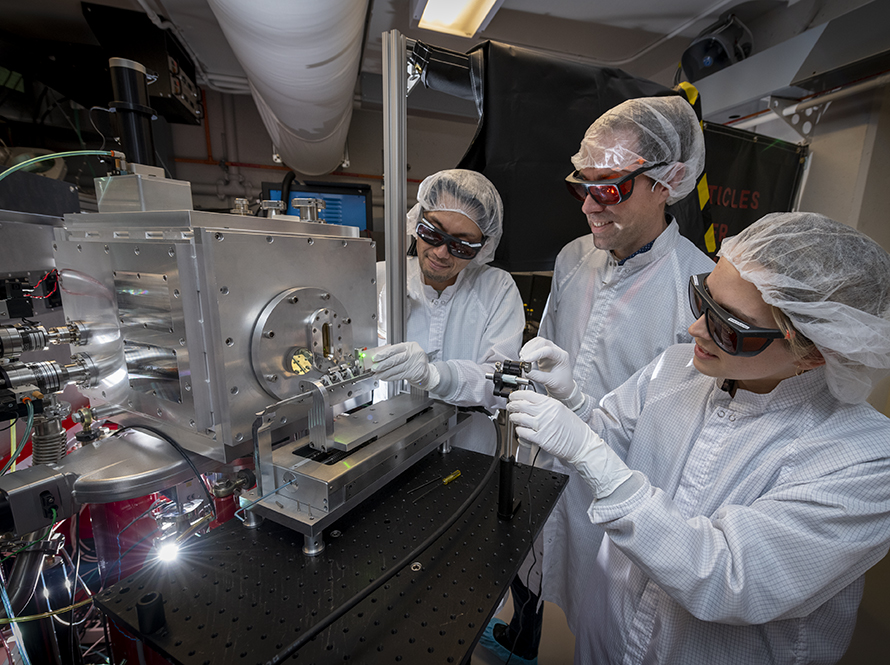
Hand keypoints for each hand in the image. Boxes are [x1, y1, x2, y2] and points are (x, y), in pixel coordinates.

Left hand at [370, 342, 439, 389]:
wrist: (427, 373)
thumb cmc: (414, 362)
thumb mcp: (407, 354)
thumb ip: (395, 354)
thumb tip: (379, 358)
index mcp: (410, 346)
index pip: (394, 349)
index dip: (383, 354)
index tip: (375, 358)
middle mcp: (414, 353)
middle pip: (394, 359)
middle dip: (382, 365)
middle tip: (374, 368)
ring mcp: (415, 363)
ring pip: (396, 369)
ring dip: (384, 373)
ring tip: (377, 375)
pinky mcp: (415, 373)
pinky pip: (399, 376)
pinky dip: (390, 377)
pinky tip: (384, 378)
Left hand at [507, 391, 631, 498]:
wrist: (582, 444)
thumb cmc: (574, 428)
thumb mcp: (561, 410)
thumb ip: (547, 406)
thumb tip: (532, 402)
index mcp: (551, 404)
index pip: (529, 395)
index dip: (517, 395)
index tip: (513, 396)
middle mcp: (546, 413)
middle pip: (522, 405)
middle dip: (512, 405)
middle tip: (510, 406)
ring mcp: (543, 426)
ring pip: (520, 418)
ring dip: (513, 417)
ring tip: (513, 418)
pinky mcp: (541, 439)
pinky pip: (523, 433)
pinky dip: (518, 431)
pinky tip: (519, 430)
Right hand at [520, 338, 582, 408]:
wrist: (563, 387)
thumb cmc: (562, 384)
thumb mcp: (551, 382)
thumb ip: (538, 376)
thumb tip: (526, 371)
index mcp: (562, 357)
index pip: (548, 350)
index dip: (536, 354)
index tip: (526, 360)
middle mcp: (556, 351)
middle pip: (542, 342)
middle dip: (531, 349)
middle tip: (523, 359)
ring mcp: (549, 351)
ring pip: (537, 342)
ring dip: (528, 348)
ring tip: (523, 358)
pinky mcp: (543, 353)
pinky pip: (534, 346)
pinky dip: (528, 350)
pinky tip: (524, 356)